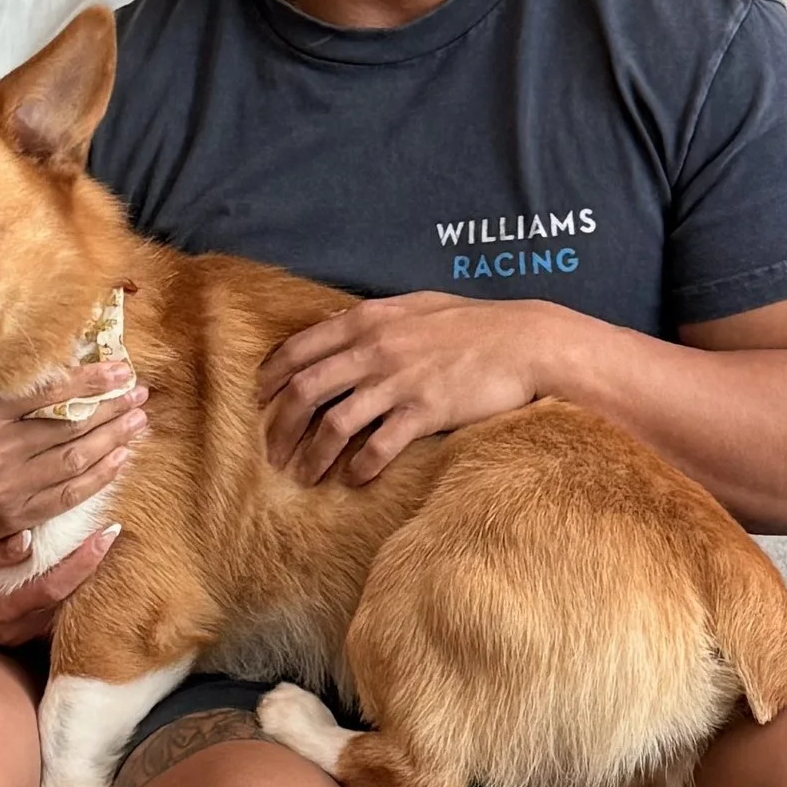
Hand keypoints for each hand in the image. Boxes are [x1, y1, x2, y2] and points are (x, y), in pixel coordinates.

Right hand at [0, 364, 147, 551]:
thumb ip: (1, 398)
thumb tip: (56, 376)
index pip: (50, 394)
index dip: (91, 382)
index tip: (119, 369)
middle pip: (71, 427)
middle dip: (111, 409)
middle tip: (139, 393)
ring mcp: (9, 490)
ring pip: (76, 461)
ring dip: (114, 439)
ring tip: (138, 421)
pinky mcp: (15, 517)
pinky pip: (68, 496)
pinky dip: (99, 477)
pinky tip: (120, 459)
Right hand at [0, 522, 119, 650]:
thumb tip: (27, 538)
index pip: (55, 587)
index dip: (86, 562)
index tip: (109, 534)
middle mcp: (9, 629)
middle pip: (67, 601)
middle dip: (94, 569)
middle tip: (116, 532)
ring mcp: (8, 635)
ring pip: (58, 610)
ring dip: (81, 580)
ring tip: (100, 546)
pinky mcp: (3, 633)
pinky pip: (43, 613)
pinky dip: (62, 590)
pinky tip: (71, 568)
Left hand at [258, 295, 554, 484]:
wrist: (528, 342)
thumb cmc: (474, 324)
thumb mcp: (416, 306)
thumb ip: (372, 317)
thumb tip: (334, 324)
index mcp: (367, 320)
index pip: (297, 350)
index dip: (269, 380)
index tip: (258, 403)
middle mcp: (375, 349)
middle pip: (304, 392)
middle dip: (278, 426)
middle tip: (271, 452)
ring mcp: (399, 381)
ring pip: (333, 424)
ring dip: (312, 456)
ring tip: (304, 476)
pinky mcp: (425, 412)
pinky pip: (378, 447)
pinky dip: (359, 468)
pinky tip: (354, 480)